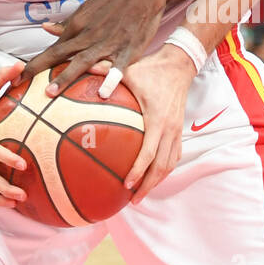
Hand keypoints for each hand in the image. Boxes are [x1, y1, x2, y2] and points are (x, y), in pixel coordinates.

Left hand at [23, 0, 169, 96]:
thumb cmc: (114, 0)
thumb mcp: (87, 9)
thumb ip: (67, 23)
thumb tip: (45, 28)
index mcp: (77, 26)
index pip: (51, 50)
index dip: (33, 65)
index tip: (17, 79)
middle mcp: (88, 36)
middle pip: (59, 56)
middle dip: (38, 71)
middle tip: (19, 86)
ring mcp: (107, 44)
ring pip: (82, 62)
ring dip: (65, 77)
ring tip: (50, 93)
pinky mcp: (127, 50)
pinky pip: (117, 67)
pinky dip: (109, 79)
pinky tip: (102, 94)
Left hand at [93, 43, 194, 203]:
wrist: (179, 65)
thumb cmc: (152, 69)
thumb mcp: (129, 71)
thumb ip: (106, 74)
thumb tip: (84, 71)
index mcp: (157, 119)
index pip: (149, 152)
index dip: (139, 171)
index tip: (127, 184)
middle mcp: (170, 129)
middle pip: (162, 166)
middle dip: (148, 186)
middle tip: (133, 200)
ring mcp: (177, 130)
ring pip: (170, 164)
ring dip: (157, 181)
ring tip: (142, 193)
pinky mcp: (179, 130)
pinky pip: (174, 156)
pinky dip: (165, 169)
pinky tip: (153, 176)